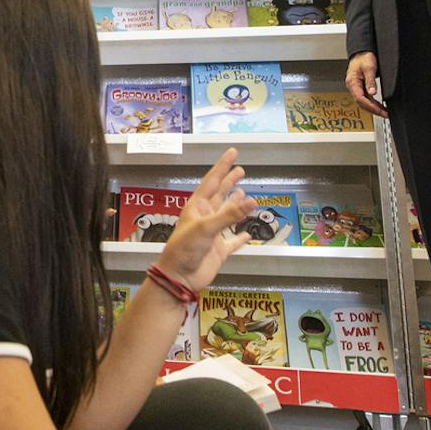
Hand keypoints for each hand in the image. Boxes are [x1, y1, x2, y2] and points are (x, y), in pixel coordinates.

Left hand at [154, 149, 256, 292]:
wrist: (178, 277)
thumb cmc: (184, 249)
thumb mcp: (206, 228)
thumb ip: (229, 214)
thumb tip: (252, 200)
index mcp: (197, 207)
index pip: (212, 181)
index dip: (222, 166)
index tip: (232, 152)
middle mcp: (205, 218)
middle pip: (220, 195)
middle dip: (229, 181)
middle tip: (241, 169)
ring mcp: (212, 234)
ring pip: (227, 215)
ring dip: (236, 205)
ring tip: (245, 194)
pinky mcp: (219, 250)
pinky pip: (233, 242)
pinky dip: (240, 237)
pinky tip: (248, 233)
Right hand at [346, 52, 388, 117]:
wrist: (362, 52)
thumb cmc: (363, 57)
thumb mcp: (369, 68)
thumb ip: (370, 81)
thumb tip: (372, 93)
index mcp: (352, 82)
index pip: (360, 99)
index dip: (370, 106)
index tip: (380, 111)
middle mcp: (353, 87)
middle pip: (362, 103)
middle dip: (374, 110)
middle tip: (385, 114)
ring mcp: (357, 88)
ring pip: (364, 102)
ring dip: (374, 108)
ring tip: (384, 113)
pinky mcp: (361, 88)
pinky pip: (366, 98)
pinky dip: (373, 103)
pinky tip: (380, 106)